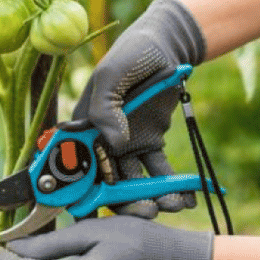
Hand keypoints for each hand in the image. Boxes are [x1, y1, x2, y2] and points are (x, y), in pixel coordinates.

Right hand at [73, 0, 205, 216]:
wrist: (167, 47)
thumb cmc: (133, 54)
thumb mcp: (113, 74)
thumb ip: (106, 107)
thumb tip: (113, 142)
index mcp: (84, 126)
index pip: (73, 164)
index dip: (76, 191)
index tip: (88, 212)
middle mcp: (101, 141)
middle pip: (105, 182)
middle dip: (123, 203)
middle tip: (145, 212)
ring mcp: (126, 145)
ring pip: (133, 183)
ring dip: (148, 199)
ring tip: (169, 205)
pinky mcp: (150, 143)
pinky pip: (159, 172)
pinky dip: (171, 187)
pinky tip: (185, 198)